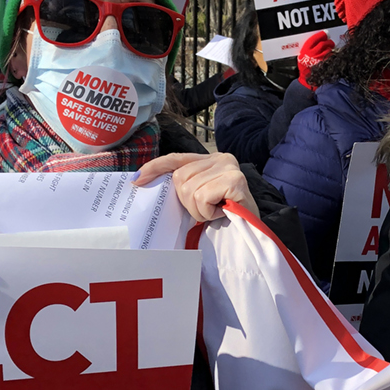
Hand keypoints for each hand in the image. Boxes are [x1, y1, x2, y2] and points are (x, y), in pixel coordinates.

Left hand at [135, 152, 259, 221]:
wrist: (253, 232)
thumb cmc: (225, 216)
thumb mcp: (201, 196)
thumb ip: (185, 185)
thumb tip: (145, 182)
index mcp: (211, 159)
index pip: (177, 158)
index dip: (156, 168)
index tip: (136, 180)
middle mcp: (221, 158)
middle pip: (180, 178)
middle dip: (187, 202)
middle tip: (206, 211)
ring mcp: (229, 167)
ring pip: (190, 190)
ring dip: (199, 210)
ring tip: (216, 212)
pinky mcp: (235, 180)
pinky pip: (203, 197)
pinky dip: (208, 212)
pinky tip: (222, 212)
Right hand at [297, 31, 334, 88]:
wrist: (306, 81)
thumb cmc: (304, 69)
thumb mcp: (302, 57)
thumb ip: (308, 48)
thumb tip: (319, 39)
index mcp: (305, 51)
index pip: (314, 39)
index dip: (321, 35)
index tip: (324, 33)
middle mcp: (313, 54)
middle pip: (323, 43)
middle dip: (327, 41)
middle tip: (328, 42)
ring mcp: (320, 59)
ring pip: (329, 49)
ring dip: (331, 48)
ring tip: (329, 50)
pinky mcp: (326, 64)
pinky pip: (332, 56)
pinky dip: (332, 55)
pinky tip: (331, 57)